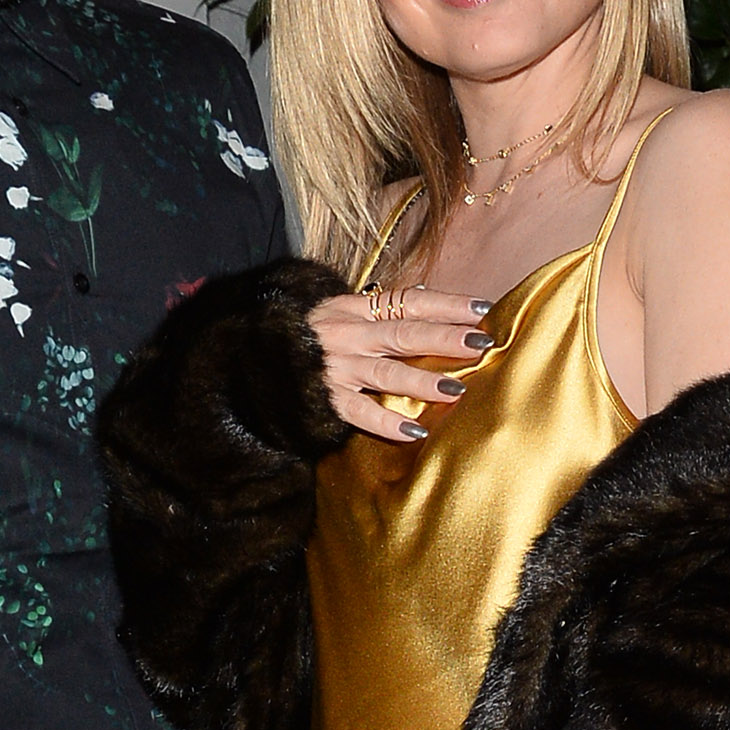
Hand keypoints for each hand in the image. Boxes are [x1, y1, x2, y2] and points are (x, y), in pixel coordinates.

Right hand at [308, 286, 492, 444]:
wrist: (246, 358)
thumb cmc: (302, 336)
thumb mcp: (337, 314)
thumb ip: (376, 312)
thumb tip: (422, 298)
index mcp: (353, 310)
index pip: (408, 302)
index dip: (446, 304)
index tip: (483, 309)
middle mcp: (346, 335)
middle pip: (403, 333)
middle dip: (444, 337)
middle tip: (480, 343)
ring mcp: (333, 367)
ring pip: (384, 372)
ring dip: (421, 380)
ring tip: (455, 389)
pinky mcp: (321, 399)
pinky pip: (358, 412)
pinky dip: (386, 422)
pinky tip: (414, 431)